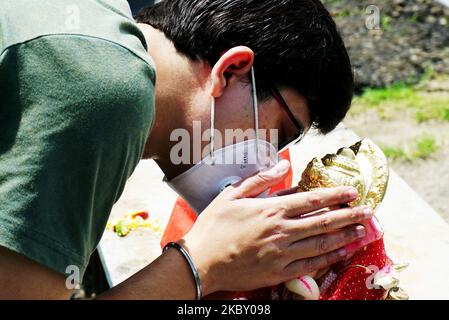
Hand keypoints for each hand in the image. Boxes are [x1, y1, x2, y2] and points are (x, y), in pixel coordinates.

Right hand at [181, 160, 373, 295]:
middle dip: (350, 215)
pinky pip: (311, 264)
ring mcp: (283, 253)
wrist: (201, 262)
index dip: (335, 195)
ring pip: (322, 243)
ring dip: (346, 236)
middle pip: (324, 221)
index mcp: (271, 210)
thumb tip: (283, 163)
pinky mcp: (280, 271)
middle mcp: (282, 230)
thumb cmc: (214, 226)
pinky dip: (329, 257)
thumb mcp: (232, 195)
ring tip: (363, 231)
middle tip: (369, 211)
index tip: (353, 192)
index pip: (312, 200)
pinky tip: (342, 252)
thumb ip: (260, 180)